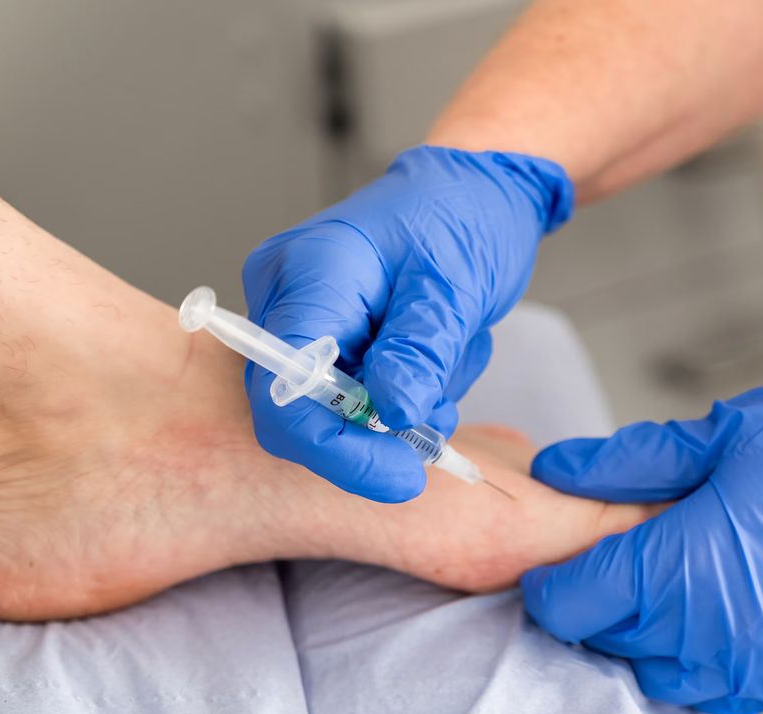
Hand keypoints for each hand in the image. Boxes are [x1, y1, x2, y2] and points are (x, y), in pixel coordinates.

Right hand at [242, 146, 571, 501]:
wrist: (477, 190)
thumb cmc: (465, 214)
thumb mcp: (456, 285)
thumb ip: (421, 352)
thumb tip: (390, 414)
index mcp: (309, 273)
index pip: (285, 390)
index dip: (337, 450)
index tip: (403, 474)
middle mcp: (286, 296)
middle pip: (299, 411)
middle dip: (375, 434)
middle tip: (439, 421)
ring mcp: (304, 317)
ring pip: (336, 411)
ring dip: (404, 408)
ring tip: (452, 355)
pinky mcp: (329, 335)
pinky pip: (357, 396)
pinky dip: (405, 393)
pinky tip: (439, 353)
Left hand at [520, 362, 762, 713]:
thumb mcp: (718, 435)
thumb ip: (627, 462)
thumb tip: (559, 470)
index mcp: (680, 570)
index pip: (571, 606)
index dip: (553, 584)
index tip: (559, 562)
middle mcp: (710, 634)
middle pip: (608, 647)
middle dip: (597, 610)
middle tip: (613, 564)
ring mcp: (756, 665)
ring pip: (660, 678)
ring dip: (646, 642)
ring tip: (664, 589)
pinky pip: (720, 689)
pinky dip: (700, 661)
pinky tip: (715, 613)